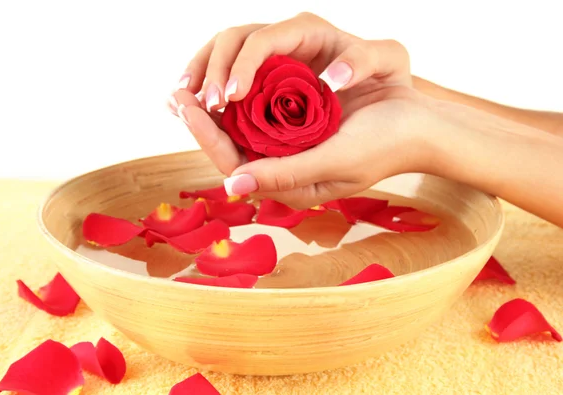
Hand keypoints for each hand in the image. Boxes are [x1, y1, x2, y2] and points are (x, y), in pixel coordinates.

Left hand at [173, 84, 434, 207]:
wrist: (417, 129)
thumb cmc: (382, 147)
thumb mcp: (334, 163)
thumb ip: (284, 175)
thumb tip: (232, 186)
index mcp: (290, 185)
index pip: (234, 163)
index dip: (206, 135)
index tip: (184, 104)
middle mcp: (284, 170)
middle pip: (229, 148)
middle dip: (200, 120)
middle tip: (174, 93)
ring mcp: (290, 149)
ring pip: (239, 132)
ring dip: (212, 110)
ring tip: (186, 86)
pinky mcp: (298, 130)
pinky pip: (258, 116)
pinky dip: (237, 99)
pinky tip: (220, 82)